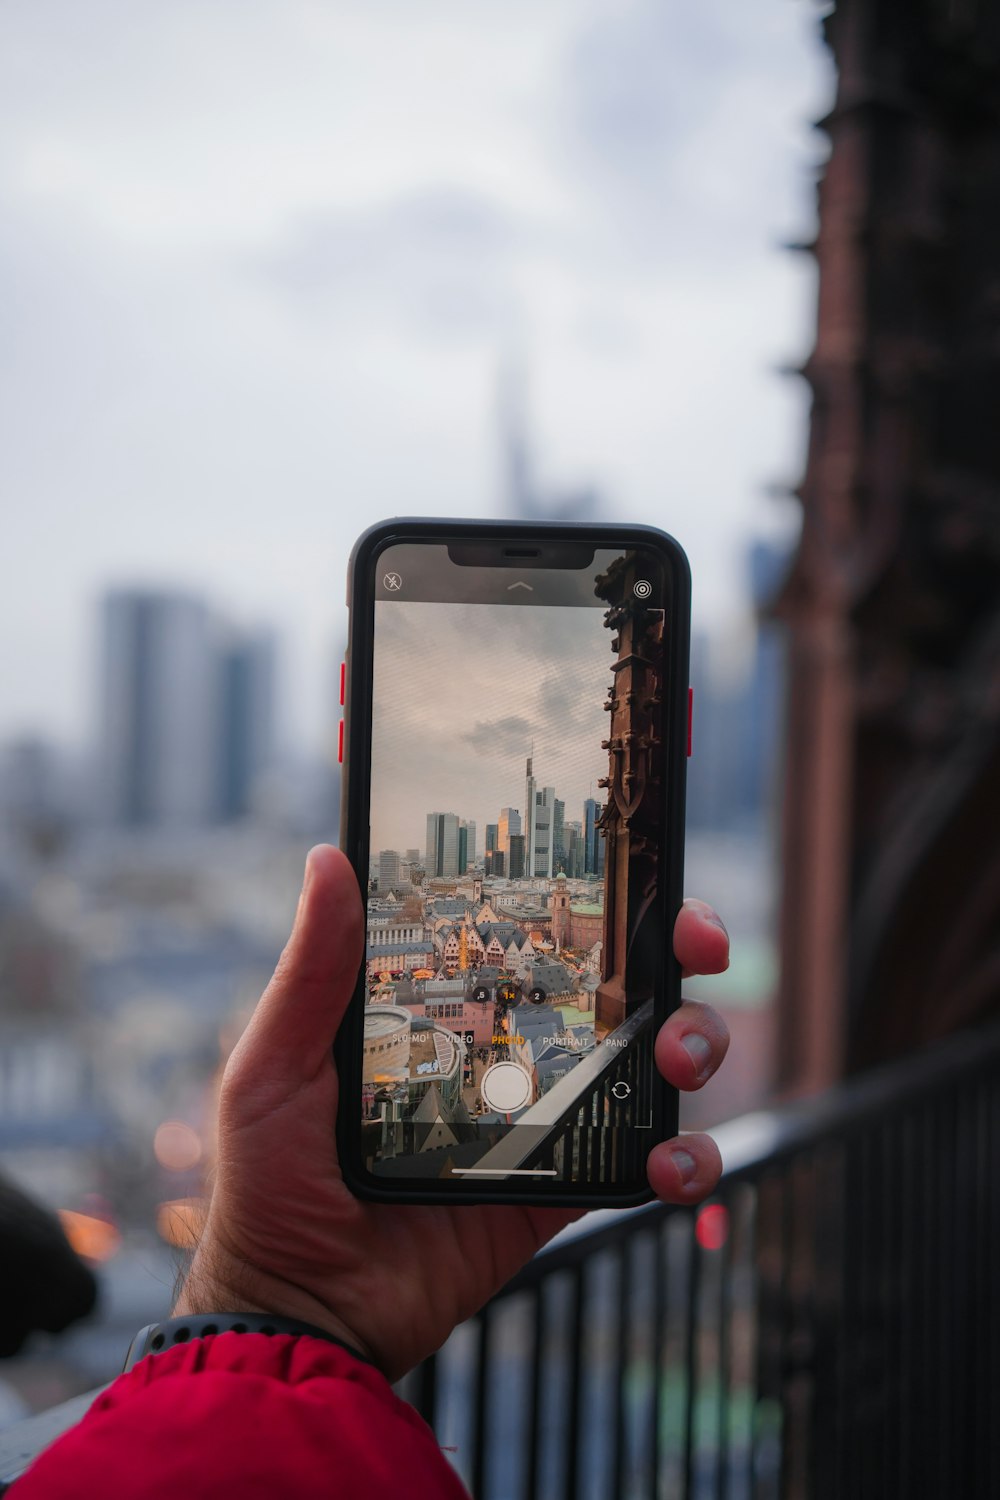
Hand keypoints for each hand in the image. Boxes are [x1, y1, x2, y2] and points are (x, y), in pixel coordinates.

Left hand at [174, 847, 729, 1381]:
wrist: (304, 1316)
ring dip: (693, 1041)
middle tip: (693, 948)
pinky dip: (683, 1158)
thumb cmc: (271, 1185)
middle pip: (616, 983)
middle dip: (676, 952)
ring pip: (649, 1061)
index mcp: (449, 1008)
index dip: (595, 894)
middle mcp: (507, 1051)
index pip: (533, 931)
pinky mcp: (561, 1190)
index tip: (638, 870)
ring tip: (678, 1060)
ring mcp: (541, 1120)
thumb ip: (313, 974)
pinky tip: (669, 1163)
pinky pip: (641, 1163)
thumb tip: (328, 860)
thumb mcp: (277, 1067)